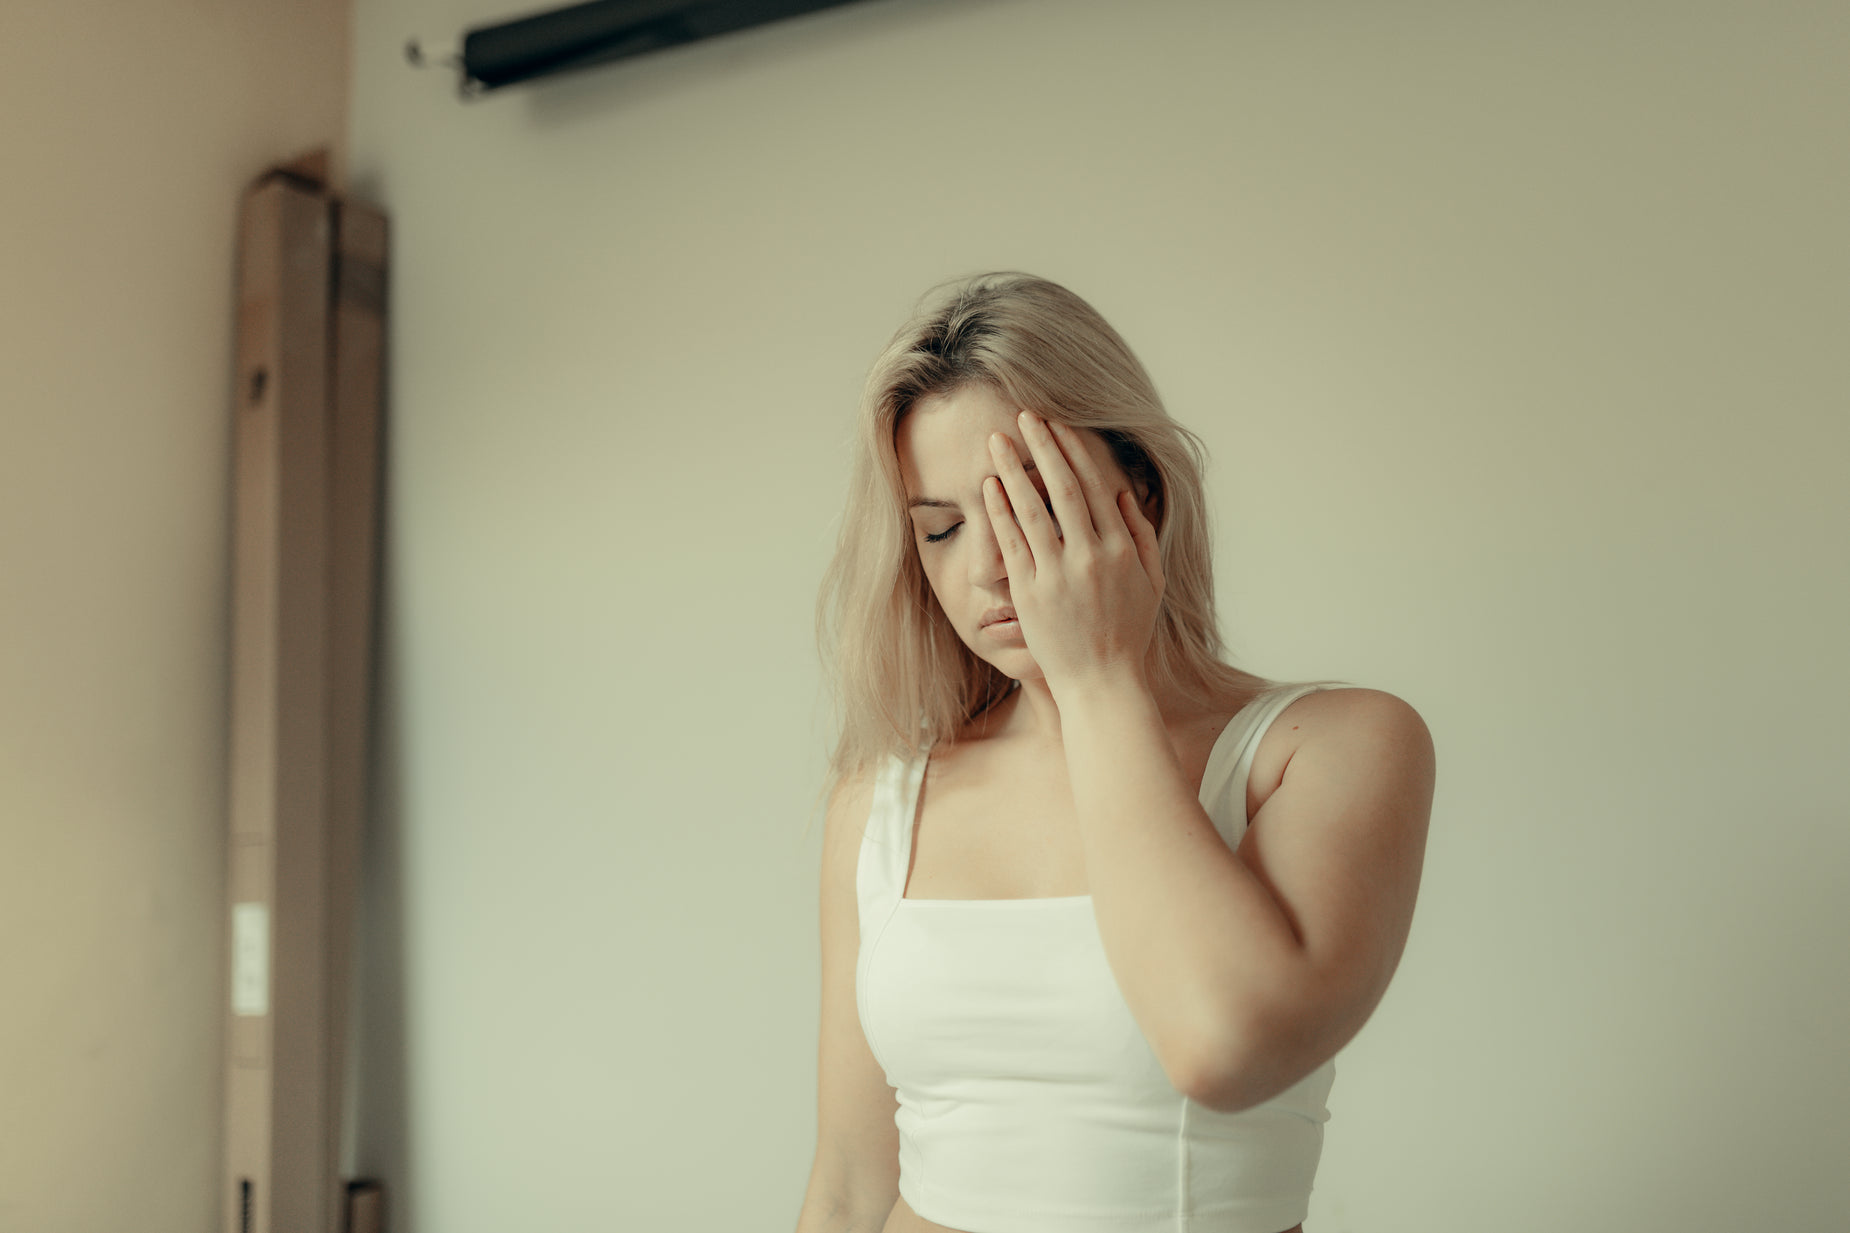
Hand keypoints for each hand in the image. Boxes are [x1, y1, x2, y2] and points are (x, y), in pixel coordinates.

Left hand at [983, 408, 1164, 695]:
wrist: (1102, 682)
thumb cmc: (1127, 634)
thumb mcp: (1150, 583)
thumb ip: (1141, 536)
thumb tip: (1123, 494)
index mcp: (1120, 549)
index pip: (1095, 486)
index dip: (1074, 451)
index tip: (1059, 426)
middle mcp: (1090, 556)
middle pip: (1063, 487)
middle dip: (1043, 446)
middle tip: (1026, 416)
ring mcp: (1058, 573)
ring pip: (1032, 508)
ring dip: (1014, 468)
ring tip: (998, 441)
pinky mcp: (1030, 592)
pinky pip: (1012, 541)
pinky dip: (1000, 510)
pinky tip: (990, 485)